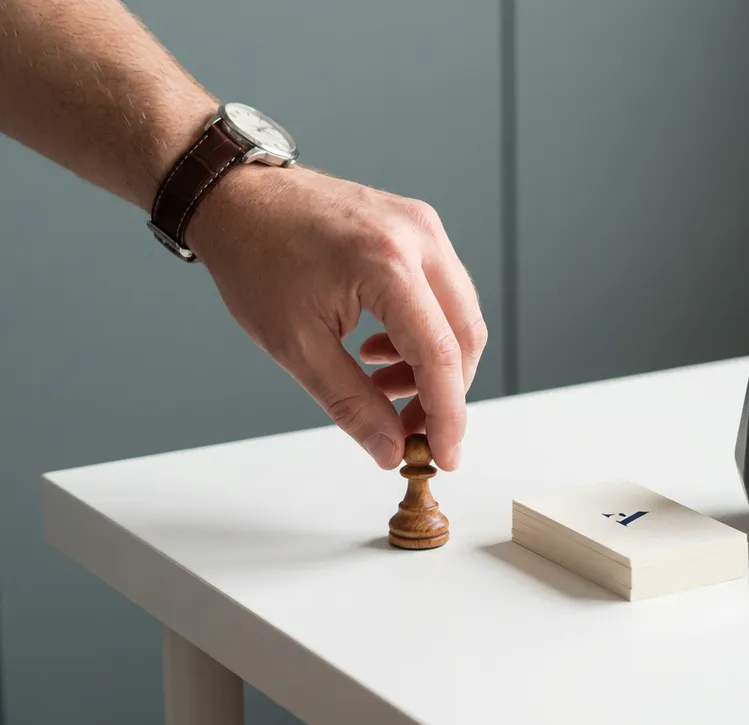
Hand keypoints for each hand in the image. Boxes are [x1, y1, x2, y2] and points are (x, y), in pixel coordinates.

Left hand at [186, 163, 487, 471]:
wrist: (237, 198)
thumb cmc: (256, 259)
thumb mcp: (296, 346)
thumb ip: (351, 404)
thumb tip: (391, 450)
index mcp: (387, 264)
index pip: (440, 355)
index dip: (447, 415)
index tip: (445, 456)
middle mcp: (418, 238)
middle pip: (465, 337)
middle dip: (445, 394)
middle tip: (411, 430)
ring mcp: (423, 228)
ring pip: (460, 316)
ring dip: (434, 365)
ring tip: (381, 386)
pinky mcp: (419, 229)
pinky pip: (443, 293)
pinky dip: (425, 333)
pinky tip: (382, 350)